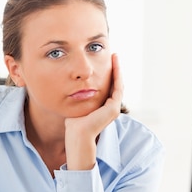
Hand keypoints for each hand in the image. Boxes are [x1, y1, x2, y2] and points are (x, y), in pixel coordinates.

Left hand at [64, 53, 123, 170]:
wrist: (77, 135)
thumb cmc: (73, 124)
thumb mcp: (77, 105)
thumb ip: (79, 97)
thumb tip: (73, 88)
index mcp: (103, 108)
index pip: (108, 87)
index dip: (108, 74)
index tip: (106, 62)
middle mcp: (111, 108)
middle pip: (115, 84)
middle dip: (115, 69)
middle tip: (113, 55)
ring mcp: (114, 108)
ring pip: (118, 84)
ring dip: (117, 70)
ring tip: (115, 57)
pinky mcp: (113, 108)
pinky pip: (118, 87)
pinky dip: (117, 75)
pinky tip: (114, 65)